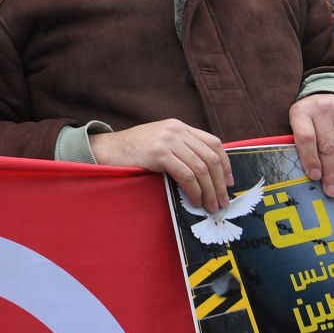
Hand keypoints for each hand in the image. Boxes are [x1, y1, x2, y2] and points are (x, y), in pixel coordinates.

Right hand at [90, 118, 231, 210]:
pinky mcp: (159, 153)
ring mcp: (167, 140)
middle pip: (211, 157)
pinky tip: (194, 201)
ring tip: (210, 206)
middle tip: (221, 201)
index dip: (226, 164)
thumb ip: (180, 149)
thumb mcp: (160, 142)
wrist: (105, 149)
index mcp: (179, 126)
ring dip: (209, 191)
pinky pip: (186, 175)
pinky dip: (194, 190)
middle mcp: (176, 130)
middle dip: (219, 183)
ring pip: (201, 168)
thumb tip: (204, 174)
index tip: (228, 183)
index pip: (214, 143)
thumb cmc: (131, 151)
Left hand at [287, 92, 333, 198]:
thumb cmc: (314, 117)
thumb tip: (311, 176)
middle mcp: (325, 110)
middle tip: (333, 192)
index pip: (306, 137)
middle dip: (331, 173)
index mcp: (302, 111)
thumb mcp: (300, 122)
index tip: (315, 177)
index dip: (310, 158)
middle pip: (329, 146)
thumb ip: (302, 143)